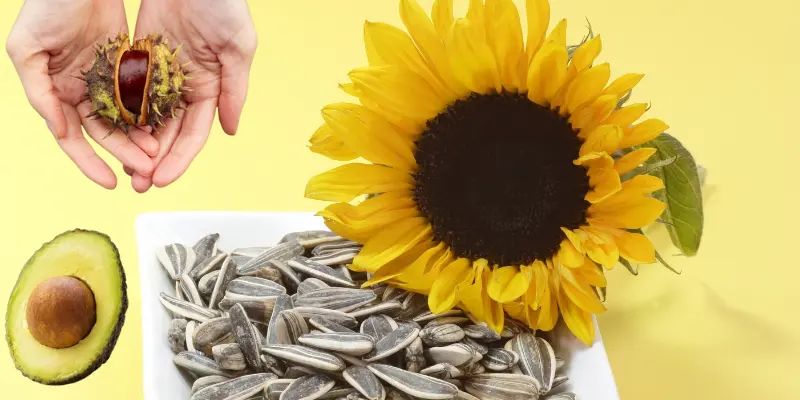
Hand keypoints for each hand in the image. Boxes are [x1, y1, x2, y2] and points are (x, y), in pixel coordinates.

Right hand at [6, 0, 157, 189]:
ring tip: (158, 152)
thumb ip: (39, 92)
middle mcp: (82, 92)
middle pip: (106, 133)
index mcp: (56, 93)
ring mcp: (107, 80)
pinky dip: (152, 111)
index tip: (109, 183)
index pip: (73, 138)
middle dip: (125, 153)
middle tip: (146, 168)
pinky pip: (142, 94)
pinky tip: (166, 125)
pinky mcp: (128, 65)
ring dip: (141, 137)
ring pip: (127, 118)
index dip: (89, 162)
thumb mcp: (27, 49)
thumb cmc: (45, 7)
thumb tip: (58, 130)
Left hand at [128, 0, 256, 191]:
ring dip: (136, 144)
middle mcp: (186, 86)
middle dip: (156, 161)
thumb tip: (230, 131)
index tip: (164, 179)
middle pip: (169, 133)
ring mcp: (161, 74)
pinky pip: (128, 91)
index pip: (194, 133)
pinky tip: (109, 133)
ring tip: (122, 168)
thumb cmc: (222, 2)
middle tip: (139, 183)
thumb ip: (234, 90)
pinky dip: (121, 113)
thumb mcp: (238, 47)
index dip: (180, 159)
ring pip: (147, 118)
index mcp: (211, 87)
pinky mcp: (140, 58)